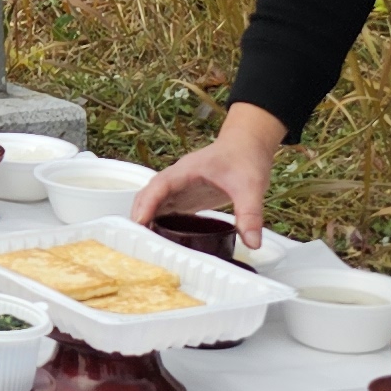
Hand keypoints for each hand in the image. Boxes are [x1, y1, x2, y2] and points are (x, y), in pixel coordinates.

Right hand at [134, 103, 285, 245]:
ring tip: (145, 244)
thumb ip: (250, 214)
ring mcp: (180, 187)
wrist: (248, 145)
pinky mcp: (187, 196)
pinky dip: (159, 222)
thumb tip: (253, 243)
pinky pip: (167, 209)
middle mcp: (178, 179)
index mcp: (186, 171)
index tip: (139, 222)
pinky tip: (161, 238)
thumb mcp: (250, 187)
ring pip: (154, 202)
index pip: (159, 186)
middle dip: (140, 214)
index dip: (147, 203)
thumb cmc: (245, 158)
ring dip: (147, 219)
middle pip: (148, 195)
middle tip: (138, 240)